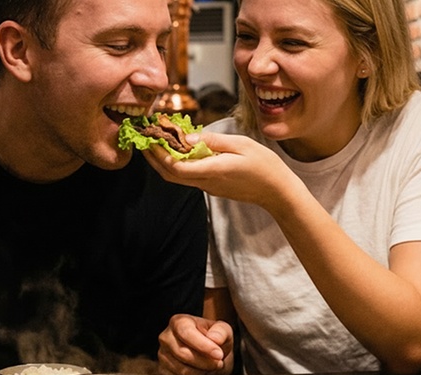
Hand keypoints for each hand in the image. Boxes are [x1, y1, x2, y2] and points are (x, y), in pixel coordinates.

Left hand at [142, 131, 297, 209]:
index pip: (176, 167)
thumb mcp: (241, 144)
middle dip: (153, 159)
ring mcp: (208, 187)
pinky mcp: (212, 187)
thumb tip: (187, 137)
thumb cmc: (263, 165)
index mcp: (212, 170)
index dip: (159, 153)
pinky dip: (178, 164)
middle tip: (144, 140)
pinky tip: (178, 150)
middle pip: (170, 175)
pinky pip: (189, 176)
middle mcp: (206, 182)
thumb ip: (213, 141)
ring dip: (163, 162)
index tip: (150, 137)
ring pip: (177, 177)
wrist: (276, 191)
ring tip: (156, 142)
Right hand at [157, 314, 233, 374]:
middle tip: (219, 363)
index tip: (218, 354)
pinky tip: (202, 372)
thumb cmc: (213, 338)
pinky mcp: (163, 370)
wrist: (208, 352)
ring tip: (211, 367)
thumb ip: (221, 332)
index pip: (186, 333)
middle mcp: (166, 337)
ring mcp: (162, 354)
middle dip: (205, 362)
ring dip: (202, 372)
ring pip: (181, 369)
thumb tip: (214, 339)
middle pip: (183, 353)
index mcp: (179, 321)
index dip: (203, 345)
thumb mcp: (223, 330)